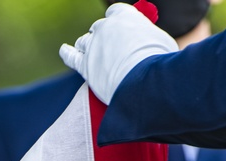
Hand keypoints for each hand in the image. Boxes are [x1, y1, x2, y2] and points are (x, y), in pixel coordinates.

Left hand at [59, 3, 177, 103]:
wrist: (144, 82)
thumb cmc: (159, 62)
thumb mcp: (160, 41)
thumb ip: (146, 38)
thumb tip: (145, 43)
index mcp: (124, 16)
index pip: (115, 13)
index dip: (117, 22)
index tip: (120, 29)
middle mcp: (105, 27)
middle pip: (99, 28)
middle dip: (103, 37)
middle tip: (110, 48)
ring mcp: (92, 46)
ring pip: (85, 42)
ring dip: (88, 46)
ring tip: (92, 54)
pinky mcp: (85, 66)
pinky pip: (71, 56)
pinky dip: (67, 52)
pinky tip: (65, 50)